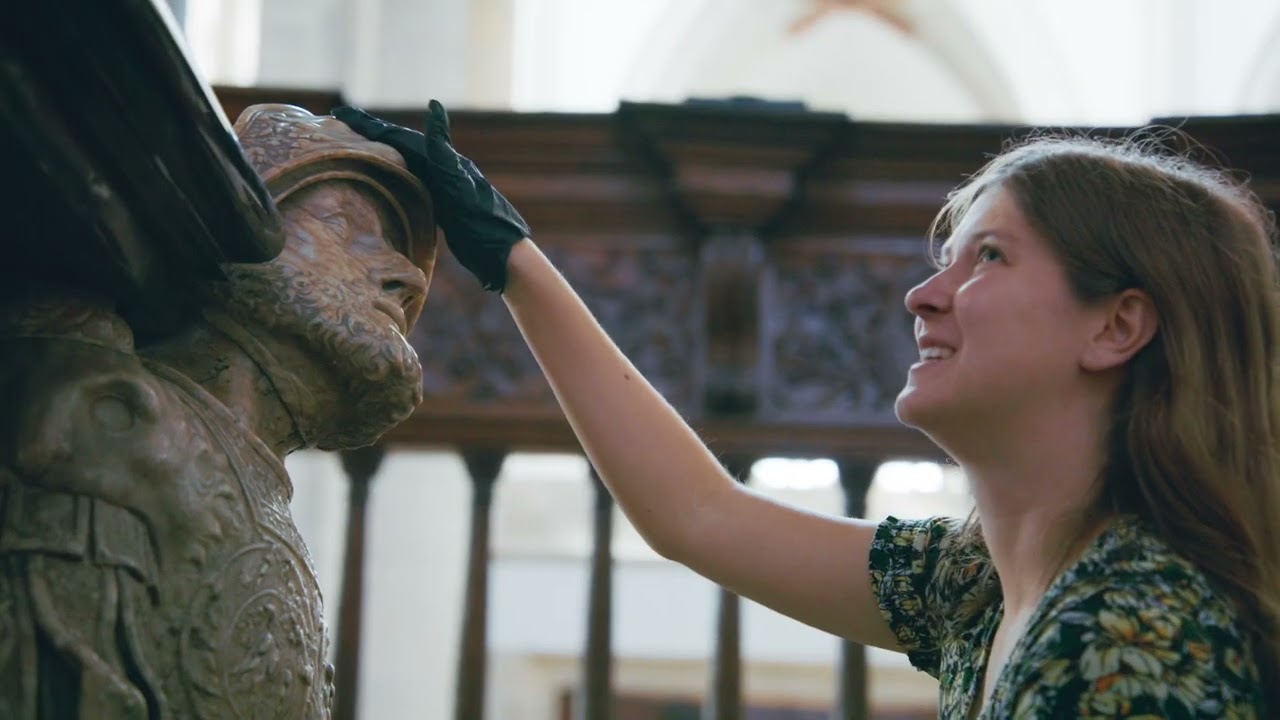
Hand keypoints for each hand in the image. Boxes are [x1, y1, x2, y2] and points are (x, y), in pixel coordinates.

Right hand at [332, 100, 530, 291]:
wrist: (502, 254)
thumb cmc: (480, 221)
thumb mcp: (457, 183)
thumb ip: (441, 148)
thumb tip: (434, 105)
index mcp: (441, 160)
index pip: (397, 136)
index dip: (369, 125)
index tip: (340, 111)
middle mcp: (442, 168)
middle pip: (400, 144)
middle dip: (372, 132)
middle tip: (341, 121)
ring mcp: (443, 186)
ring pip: (406, 161)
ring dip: (382, 150)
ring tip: (358, 143)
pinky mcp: (445, 204)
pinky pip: (414, 181)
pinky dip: (396, 173)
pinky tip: (390, 177)